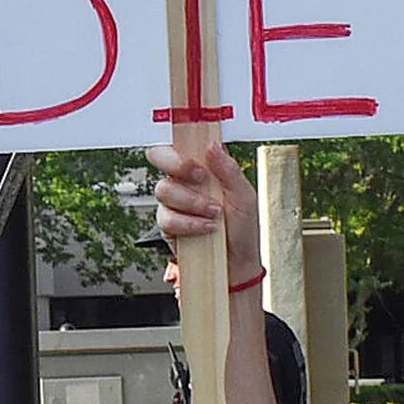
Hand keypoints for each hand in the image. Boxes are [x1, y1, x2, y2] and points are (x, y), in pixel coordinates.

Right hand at [145, 141, 265, 289]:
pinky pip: (166, 217)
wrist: (237, 263)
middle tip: (199, 178)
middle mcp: (184, 180)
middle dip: (177, 165)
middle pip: (159, 156)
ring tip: (214, 214)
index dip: (181, 140)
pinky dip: (188, 223)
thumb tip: (213, 146)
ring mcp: (173, 201)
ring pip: (164, 189)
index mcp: (204, 167)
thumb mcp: (245, 196)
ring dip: (192, 202)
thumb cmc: (243, 228)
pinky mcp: (167, 224)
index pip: (181, 142)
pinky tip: (206, 229)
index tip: (197, 156)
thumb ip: (229, 170)